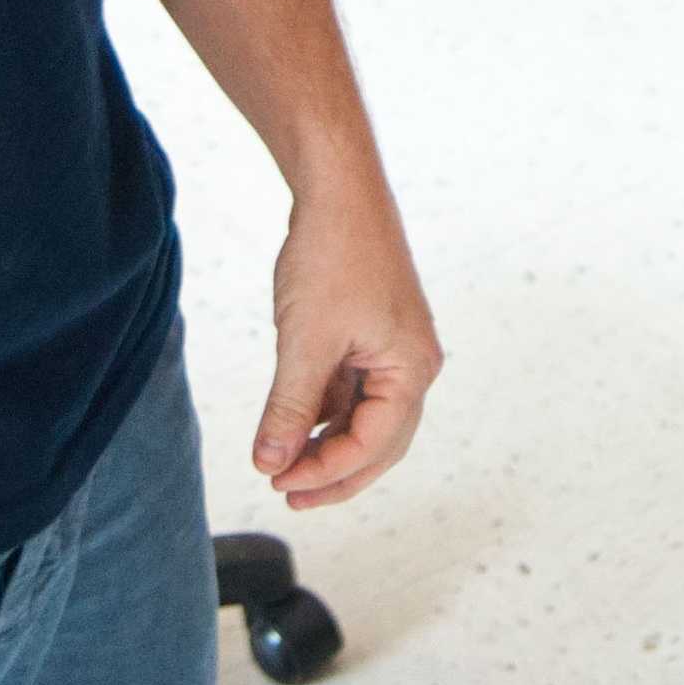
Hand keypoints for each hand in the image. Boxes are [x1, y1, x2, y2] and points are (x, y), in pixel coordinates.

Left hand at [256, 192, 439, 509]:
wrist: (339, 190)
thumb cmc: (333, 257)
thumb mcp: (305, 342)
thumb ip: (290, 409)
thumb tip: (269, 462)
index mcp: (411, 369)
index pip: (373, 445)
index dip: (325, 472)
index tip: (278, 482)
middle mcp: (413, 364)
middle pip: (380, 442)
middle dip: (334, 471)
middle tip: (286, 494)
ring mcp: (395, 350)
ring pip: (365, 418)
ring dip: (327, 443)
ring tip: (283, 463)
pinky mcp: (374, 335)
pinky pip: (354, 391)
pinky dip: (326, 413)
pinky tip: (294, 423)